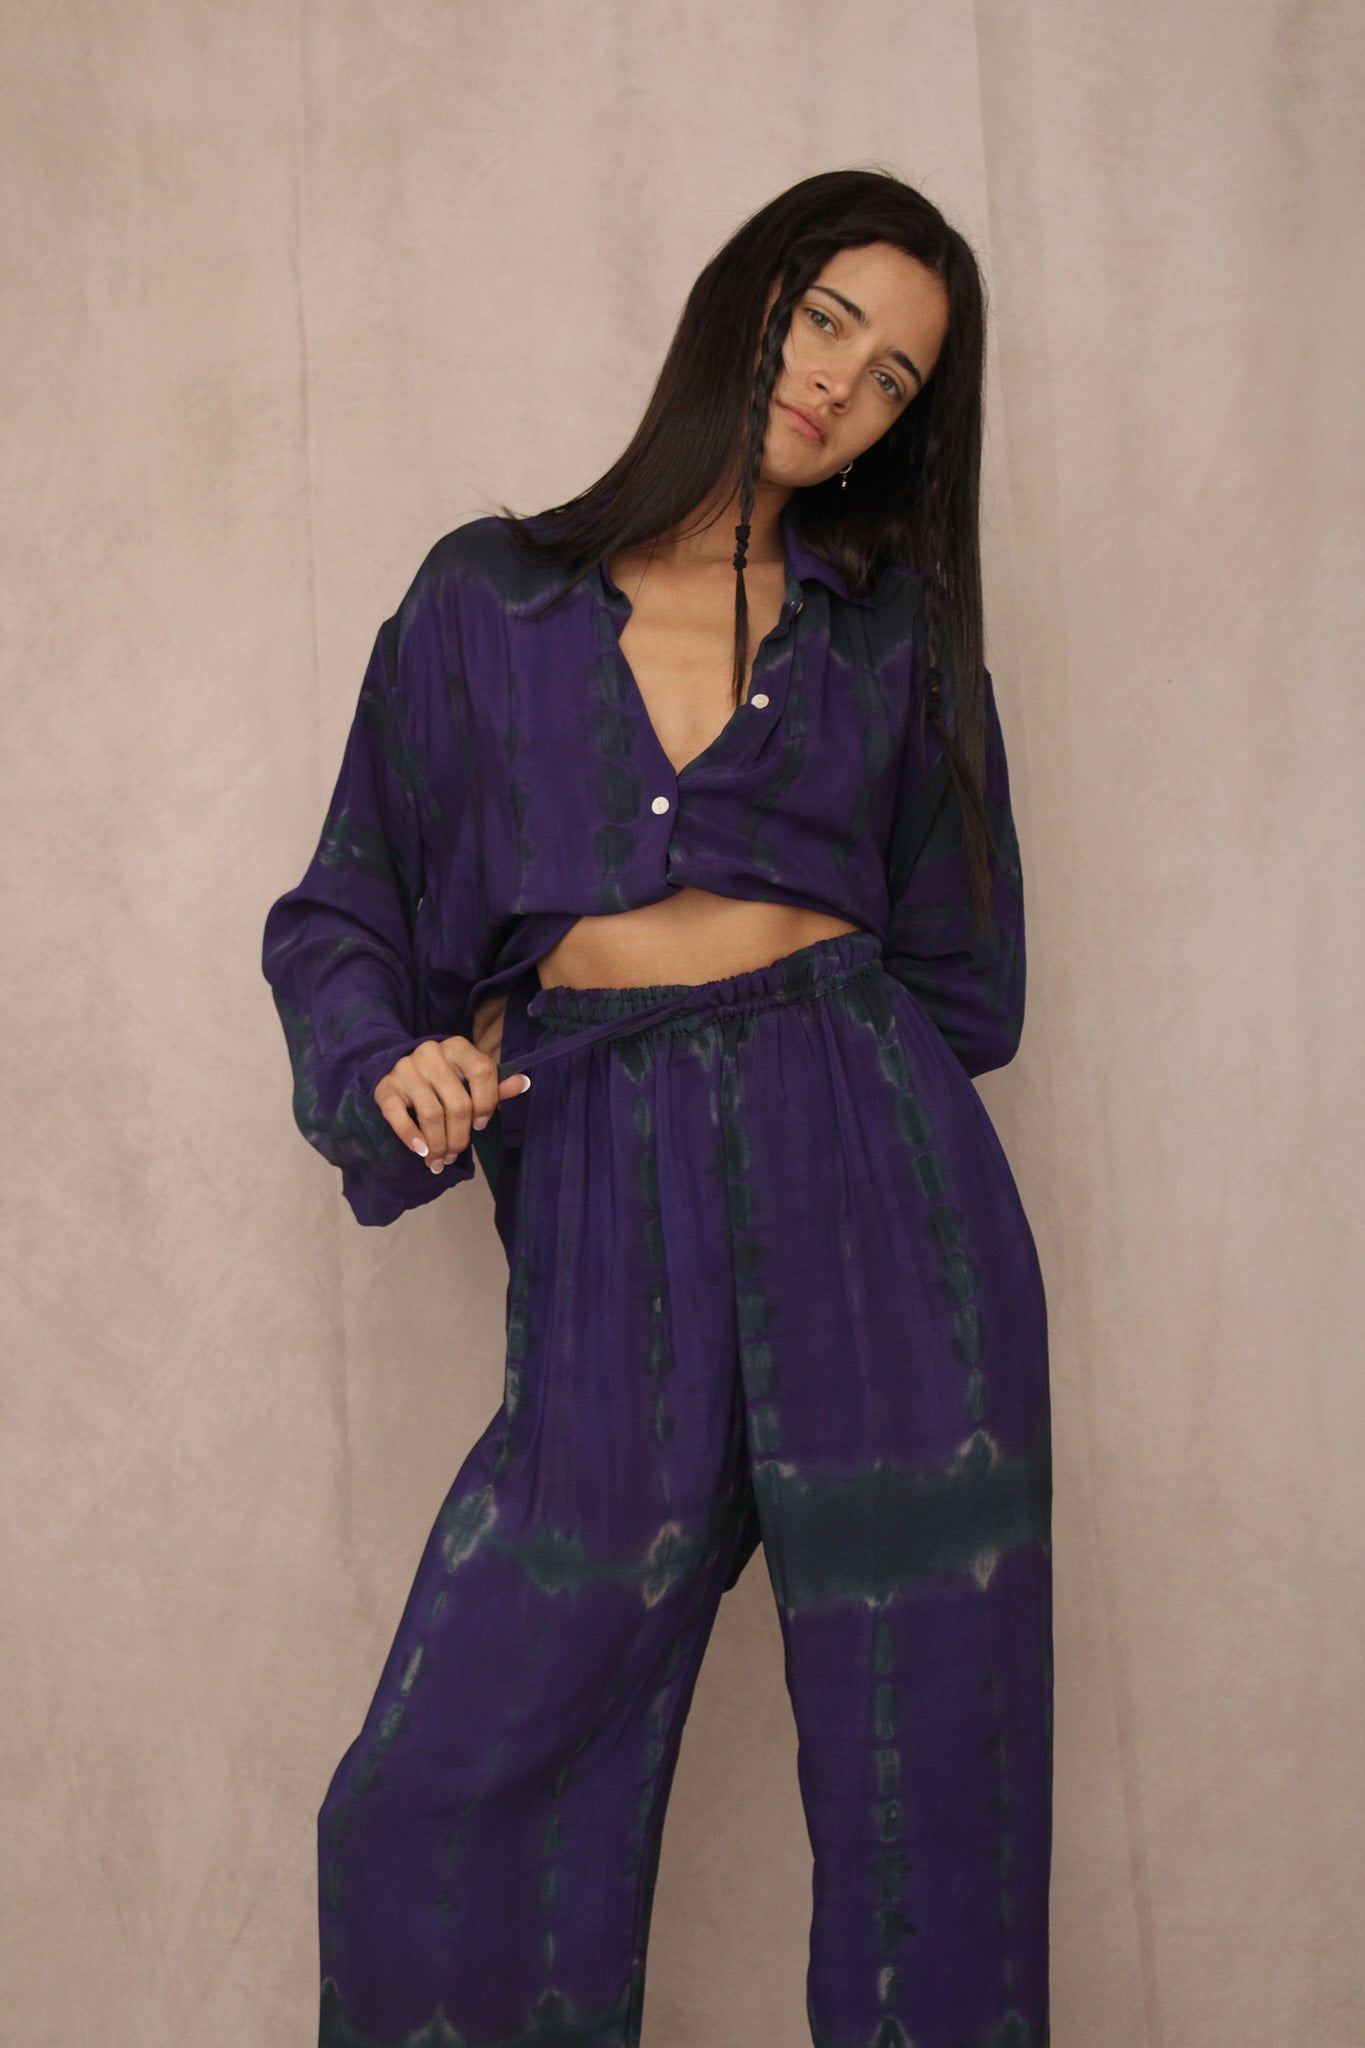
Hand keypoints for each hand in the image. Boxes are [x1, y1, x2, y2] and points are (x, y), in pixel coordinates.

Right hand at [372, 1009, 528, 1172]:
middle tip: (456, 1153)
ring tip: (440, 1160)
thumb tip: (524, 1083)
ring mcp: (405, 1070)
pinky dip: (412, 1137)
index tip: (481, 1125)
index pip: (483, 1071)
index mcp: (457, 1047)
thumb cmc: (442, 1078)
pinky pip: (399, 1116)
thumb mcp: (468, 1077)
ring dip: (438, 1144)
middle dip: (460, 1137)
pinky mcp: (385, 1088)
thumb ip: (494, 1084)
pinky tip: (422, 1152)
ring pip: (431, 1114)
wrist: (394, 1069)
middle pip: (458, 1103)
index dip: (487, 1103)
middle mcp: (431, 1053)